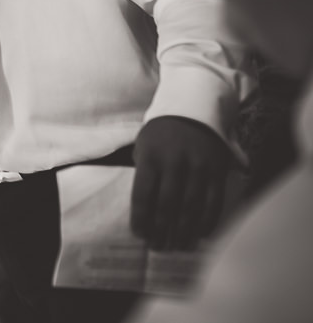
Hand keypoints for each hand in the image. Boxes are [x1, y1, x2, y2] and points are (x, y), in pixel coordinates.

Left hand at [131, 116, 230, 250]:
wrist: (193, 109)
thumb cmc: (161, 134)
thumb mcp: (143, 146)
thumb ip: (143, 173)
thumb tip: (142, 208)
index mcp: (151, 156)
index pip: (143, 195)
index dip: (142, 219)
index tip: (140, 235)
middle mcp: (174, 162)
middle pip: (167, 205)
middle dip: (162, 231)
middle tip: (159, 247)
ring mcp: (198, 167)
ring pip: (191, 207)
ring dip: (184, 231)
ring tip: (178, 246)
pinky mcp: (217, 170)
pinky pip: (214, 202)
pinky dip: (208, 221)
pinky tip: (201, 235)